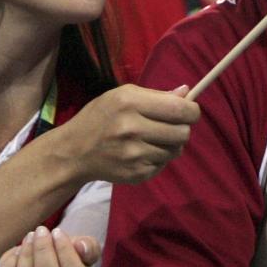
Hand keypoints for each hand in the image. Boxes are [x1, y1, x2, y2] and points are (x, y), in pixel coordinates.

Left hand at [0, 226, 99, 266]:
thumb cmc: (64, 260)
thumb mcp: (81, 251)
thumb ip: (89, 247)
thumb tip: (80, 246)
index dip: (66, 253)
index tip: (58, 232)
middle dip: (43, 252)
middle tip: (41, 231)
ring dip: (26, 256)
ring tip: (29, 237)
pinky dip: (10, 264)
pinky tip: (17, 252)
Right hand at [53, 83, 199, 184]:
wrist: (74, 151)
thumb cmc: (100, 117)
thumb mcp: (122, 96)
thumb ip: (156, 95)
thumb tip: (187, 92)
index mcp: (129, 102)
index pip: (179, 109)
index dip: (192, 111)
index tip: (190, 111)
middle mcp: (132, 128)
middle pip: (183, 132)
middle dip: (182, 128)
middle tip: (171, 126)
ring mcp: (134, 154)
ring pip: (176, 150)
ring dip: (170, 144)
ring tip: (152, 139)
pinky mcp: (136, 173)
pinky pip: (164, 164)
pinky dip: (159, 158)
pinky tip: (142, 152)